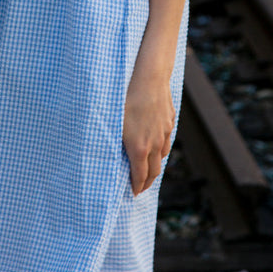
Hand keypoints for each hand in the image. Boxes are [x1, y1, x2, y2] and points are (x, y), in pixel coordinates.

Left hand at [123, 68, 175, 195]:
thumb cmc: (126, 99)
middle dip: (147, 182)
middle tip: (141, 186)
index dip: (137, 187)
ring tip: (147, 167)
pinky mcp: (169, 121)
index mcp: (139, 148)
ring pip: (162, 155)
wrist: (148, 78)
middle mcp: (155, 144)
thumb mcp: (113, 122)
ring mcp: (164, 132)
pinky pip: (166, 139)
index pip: (140, 176)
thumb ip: (112, 142)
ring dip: (155, 164)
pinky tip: (155, 142)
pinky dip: (161, 147)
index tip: (133, 193)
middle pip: (154, 171)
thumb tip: (102, 154)